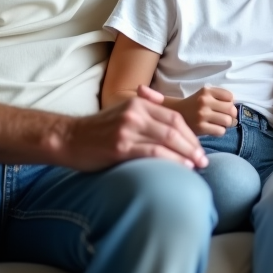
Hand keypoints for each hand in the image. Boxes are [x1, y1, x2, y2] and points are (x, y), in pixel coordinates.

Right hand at [58, 88, 207, 170]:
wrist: (68, 139)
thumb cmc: (98, 130)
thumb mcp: (123, 113)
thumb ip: (146, 112)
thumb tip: (169, 120)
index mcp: (139, 104)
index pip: (175, 117)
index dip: (190, 134)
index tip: (199, 148)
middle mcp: (135, 114)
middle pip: (175, 128)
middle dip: (192, 145)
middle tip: (204, 160)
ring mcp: (128, 130)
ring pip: (167, 140)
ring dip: (186, 154)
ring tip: (197, 166)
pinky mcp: (121, 147)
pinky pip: (154, 153)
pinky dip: (172, 161)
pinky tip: (181, 168)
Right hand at [151, 85, 236, 136]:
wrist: (174, 114)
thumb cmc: (194, 105)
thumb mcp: (204, 95)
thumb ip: (219, 97)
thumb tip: (236, 109)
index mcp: (206, 91)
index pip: (230, 97)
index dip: (230, 103)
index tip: (223, 107)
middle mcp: (204, 101)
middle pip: (231, 109)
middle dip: (232, 115)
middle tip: (226, 118)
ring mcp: (202, 114)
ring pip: (227, 121)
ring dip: (227, 124)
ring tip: (221, 124)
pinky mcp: (200, 127)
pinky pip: (220, 131)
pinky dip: (220, 131)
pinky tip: (214, 129)